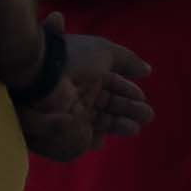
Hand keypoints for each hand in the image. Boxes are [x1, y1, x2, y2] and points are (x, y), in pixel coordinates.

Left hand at [13, 29, 155, 161]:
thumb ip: (128, 60)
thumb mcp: (105, 52)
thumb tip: (147, 71)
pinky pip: (82, 137)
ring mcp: (73, 110)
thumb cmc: (74, 59)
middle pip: (110, 104)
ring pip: (101, 121)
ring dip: (120, 124)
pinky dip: (94, 138)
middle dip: (130, 110)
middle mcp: (80, 91)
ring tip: (135, 127)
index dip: (128, 91)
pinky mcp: (66, 128)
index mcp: (88, 72)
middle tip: (148, 115)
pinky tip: (102, 139)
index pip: (112, 84)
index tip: (141, 96)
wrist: (43, 76)